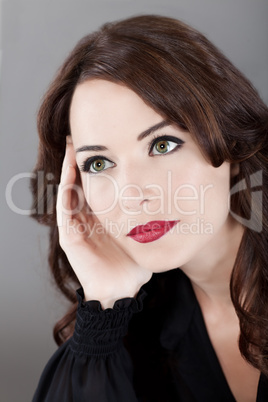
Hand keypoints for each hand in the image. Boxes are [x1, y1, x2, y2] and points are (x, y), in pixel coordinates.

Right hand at [57, 137, 151, 308]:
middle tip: (82, 137)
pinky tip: (70, 172)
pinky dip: (66, 190)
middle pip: (80, 183)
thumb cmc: (134, 262)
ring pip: (69, 191)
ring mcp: (76, 226)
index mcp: (102, 216)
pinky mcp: (69, 236)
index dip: (97, 166)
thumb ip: (153, 216)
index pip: (96, 185)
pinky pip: (65, 209)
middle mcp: (87, 218)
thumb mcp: (144, 232)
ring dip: (69, 169)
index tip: (104, 145)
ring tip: (72, 146)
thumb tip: (175, 197)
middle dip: (81, 161)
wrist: (123, 289)